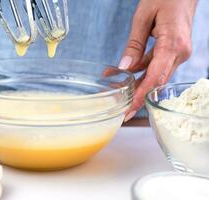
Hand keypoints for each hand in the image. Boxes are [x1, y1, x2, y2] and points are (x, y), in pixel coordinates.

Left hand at [119, 0, 197, 120]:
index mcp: (173, 44)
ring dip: (137, 84)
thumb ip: (134, 45)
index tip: (129, 110)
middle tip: (122, 111)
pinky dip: (141, 72)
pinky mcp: (173, 51)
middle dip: (138, 97)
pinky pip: (156, 66)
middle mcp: (179, 53)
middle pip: (156, 81)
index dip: (141, 96)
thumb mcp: (143, 18)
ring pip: (156, 76)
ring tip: (116, 91)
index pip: (155, 77)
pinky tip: (124, 75)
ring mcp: (178, 53)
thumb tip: (124, 68)